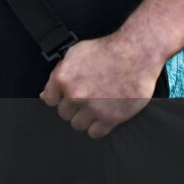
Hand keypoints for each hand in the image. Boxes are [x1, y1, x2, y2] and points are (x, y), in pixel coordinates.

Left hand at [39, 33, 161, 138]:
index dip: (59, 97)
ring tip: (95, 107)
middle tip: (86, 98)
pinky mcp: (110, 118)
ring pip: (77, 125)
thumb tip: (46, 93)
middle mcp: (76, 94)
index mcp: (64, 78)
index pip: (49, 100)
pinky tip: (103, 116)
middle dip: (73, 107)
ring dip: (85, 118)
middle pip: (64, 114)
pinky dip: (98, 127)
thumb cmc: (108, 50)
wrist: (136, 53)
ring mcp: (92, 108)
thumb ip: (59, 73)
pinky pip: (95, 133)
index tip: (67, 96)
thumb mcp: (76, 53)